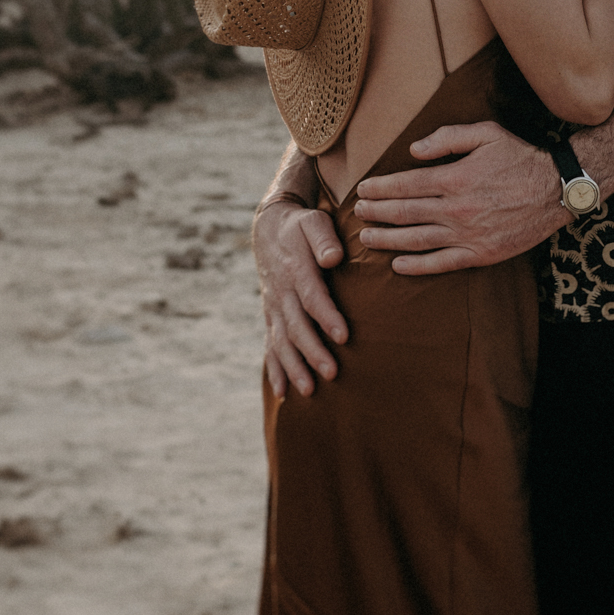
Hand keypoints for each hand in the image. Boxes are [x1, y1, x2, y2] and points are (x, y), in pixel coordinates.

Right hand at [252, 199, 348, 396]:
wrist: (269, 228)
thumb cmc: (301, 226)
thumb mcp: (314, 222)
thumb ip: (324, 238)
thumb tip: (334, 258)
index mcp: (295, 269)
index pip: (312, 297)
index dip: (327, 317)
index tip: (344, 336)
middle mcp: (282, 292)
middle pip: (297, 326)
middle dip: (313, 351)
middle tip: (332, 373)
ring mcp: (274, 307)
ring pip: (282, 342)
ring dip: (294, 367)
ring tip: (309, 390)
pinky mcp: (271, 316)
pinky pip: (270, 345)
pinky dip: (275, 370)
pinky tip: (284, 392)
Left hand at [354, 121, 560, 273]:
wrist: (556, 189)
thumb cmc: (520, 157)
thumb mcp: (486, 133)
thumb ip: (447, 137)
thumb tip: (413, 150)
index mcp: (456, 177)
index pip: (407, 184)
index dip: (381, 188)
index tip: (363, 189)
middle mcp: (457, 209)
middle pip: (406, 213)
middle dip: (376, 213)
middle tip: (357, 213)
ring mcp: (468, 235)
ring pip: (417, 240)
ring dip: (388, 239)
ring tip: (367, 238)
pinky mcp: (481, 254)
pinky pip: (442, 264)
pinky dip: (417, 266)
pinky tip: (398, 265)